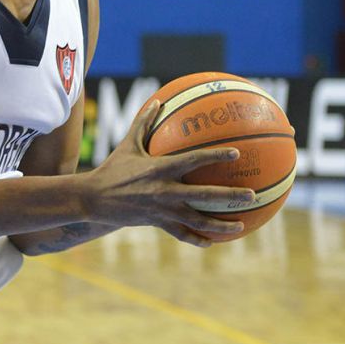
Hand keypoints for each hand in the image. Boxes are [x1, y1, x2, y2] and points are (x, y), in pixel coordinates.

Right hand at [80, 100, 253, 246]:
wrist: (93, 198)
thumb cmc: (112, 169)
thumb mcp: (128, 144)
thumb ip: (144, 122)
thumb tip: (157, 100)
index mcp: (160, 168)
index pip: (194, 160)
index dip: (216, 155)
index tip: (236, 153)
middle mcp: (165, 190)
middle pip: (205, 195)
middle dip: (230, 196)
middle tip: (251, 195)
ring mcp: (162, 209)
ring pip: (198, 220)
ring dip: (221, 224)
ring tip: (241, 225)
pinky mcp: (157, 223)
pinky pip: (181, 234)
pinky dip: (197, 239)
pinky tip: (212, 242)